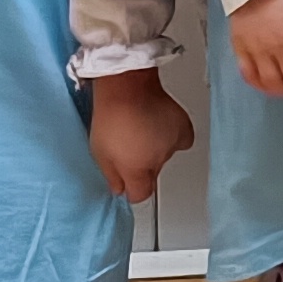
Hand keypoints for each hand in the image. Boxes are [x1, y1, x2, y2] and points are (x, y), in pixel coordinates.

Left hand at [87, 70, 193, 201]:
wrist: (126, 86)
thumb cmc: (109, 116)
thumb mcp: (98, 152)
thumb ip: (112, 176)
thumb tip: (120, 189)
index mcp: (138, 169)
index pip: (140, 195)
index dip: (132, 190)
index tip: (127, 182)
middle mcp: (159, 160)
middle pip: (153, 175)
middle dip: (142, 167)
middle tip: (130, 149)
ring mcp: (173, 143)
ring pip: (165, 157)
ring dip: (156, 150)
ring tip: (143, 132)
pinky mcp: (184, 128)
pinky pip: (181, 141)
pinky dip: (172, 138)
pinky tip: (161, 129)